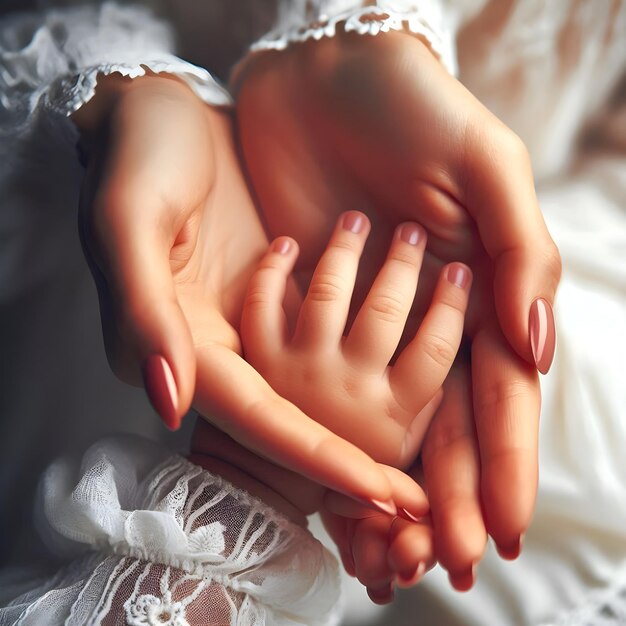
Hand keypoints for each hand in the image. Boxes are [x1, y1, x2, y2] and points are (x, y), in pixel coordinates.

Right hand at [75, 73, 399, 507]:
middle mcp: (227, 348)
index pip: (266, 423)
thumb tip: (170, 399)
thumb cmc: (137, 158)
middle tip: (426, 495)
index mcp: (190, 348)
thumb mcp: (125, 224)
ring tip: (442, 367)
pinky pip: (332, 322)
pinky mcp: (278, 285)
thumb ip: (143, 314)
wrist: (158, 111)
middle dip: (361, 455)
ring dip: (383, 370)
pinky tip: (421, 318)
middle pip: (301, 420)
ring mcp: (256, 319)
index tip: (389, 498)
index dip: (324, 463)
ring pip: (328, 365)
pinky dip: (377, 326)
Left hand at [235, 31, 560, 582]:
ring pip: (377, 412)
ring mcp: (357, 315)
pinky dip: (317, 419)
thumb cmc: (415, 109)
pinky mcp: (297, 302)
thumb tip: (534, 349)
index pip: (493, 393)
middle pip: (438, 418)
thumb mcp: (484, 168)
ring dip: (386, 474)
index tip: (502, 527)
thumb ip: (518, 253)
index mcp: (475, 291)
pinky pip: (310, 371)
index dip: (500, 460)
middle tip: (451, 561)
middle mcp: (419, 316)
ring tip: (389, 540)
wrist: (324, 72)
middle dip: (447, 489)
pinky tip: (323, 465)